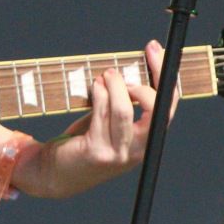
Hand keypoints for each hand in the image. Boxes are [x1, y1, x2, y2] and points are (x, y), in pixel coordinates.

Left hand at [11, 41, 176, 198]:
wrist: (56, 173)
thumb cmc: (86, 141)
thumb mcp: (111, 122)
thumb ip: (123, 102)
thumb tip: (126, 68)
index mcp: (146, 140)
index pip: (167, 106)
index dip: (165, 75)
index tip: (154, 50)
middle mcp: (138, 150)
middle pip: (156, 110)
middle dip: (144, 83)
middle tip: (121, 72)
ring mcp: (118, 153)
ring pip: (124, 111)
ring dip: (115, 86)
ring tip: (105, 75)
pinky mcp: (97, 152)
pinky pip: (102, 116)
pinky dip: (100, 95)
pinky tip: (95, 87)